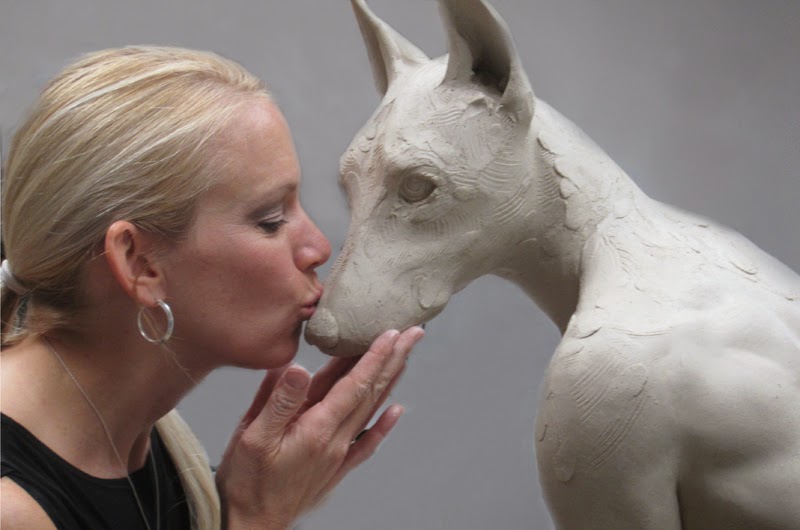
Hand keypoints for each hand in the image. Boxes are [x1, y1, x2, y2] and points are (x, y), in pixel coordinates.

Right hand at [215, 326, 424, 529]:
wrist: (253, 525)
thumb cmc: (247, 481)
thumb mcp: (252, 436)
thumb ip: (278, 401)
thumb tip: (299, 367)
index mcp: (316, 428)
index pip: (354, 384)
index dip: (374, 356)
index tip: (391, 333)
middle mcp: (335, 440)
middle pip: (371, 392)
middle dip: (393, 359)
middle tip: (413, 333)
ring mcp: (338, 454)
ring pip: (371, 410)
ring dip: (391, 381)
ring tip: (407, 357)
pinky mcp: (336, 467)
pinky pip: (367, 441)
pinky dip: (384, 424)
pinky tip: (396, 410)